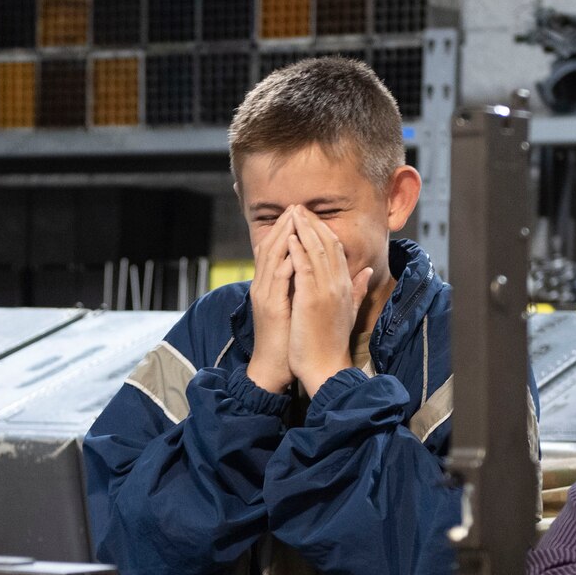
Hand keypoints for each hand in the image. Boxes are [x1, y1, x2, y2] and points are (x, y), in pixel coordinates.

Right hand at [245, 207, 298, 393]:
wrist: (273, 368)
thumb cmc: (287, 340)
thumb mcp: (295, 308)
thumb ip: (301, 287)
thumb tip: (312, 271)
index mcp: (269, 286)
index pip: (274, 250)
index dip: (286, 230)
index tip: (300, 214)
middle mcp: (262, 287)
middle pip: (269, 247)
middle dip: (284, 226)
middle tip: (296, 207)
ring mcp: (264, 296)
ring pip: (270, 258)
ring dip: (283, 236)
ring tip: (295, 218)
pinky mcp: (270, 307)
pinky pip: (277, 280)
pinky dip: (286, 262)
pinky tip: (296, 249)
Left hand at [287, 207, 371, 393]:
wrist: (326, 367)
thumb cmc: (332, 343)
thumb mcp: (349, 312)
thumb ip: (359, 289)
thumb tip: (368, 271)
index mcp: (346, 286)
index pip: (337, 249)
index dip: (324, 230)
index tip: (310, 217)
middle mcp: (339, 284)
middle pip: (327, 244)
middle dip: (312, 223)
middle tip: (299, 207)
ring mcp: (326, 291)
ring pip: (316, 250)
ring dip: (303, 229)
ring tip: (292, 214)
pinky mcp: (311, 299)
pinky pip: (304, 267)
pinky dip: (296, 250)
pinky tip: (288, 237)